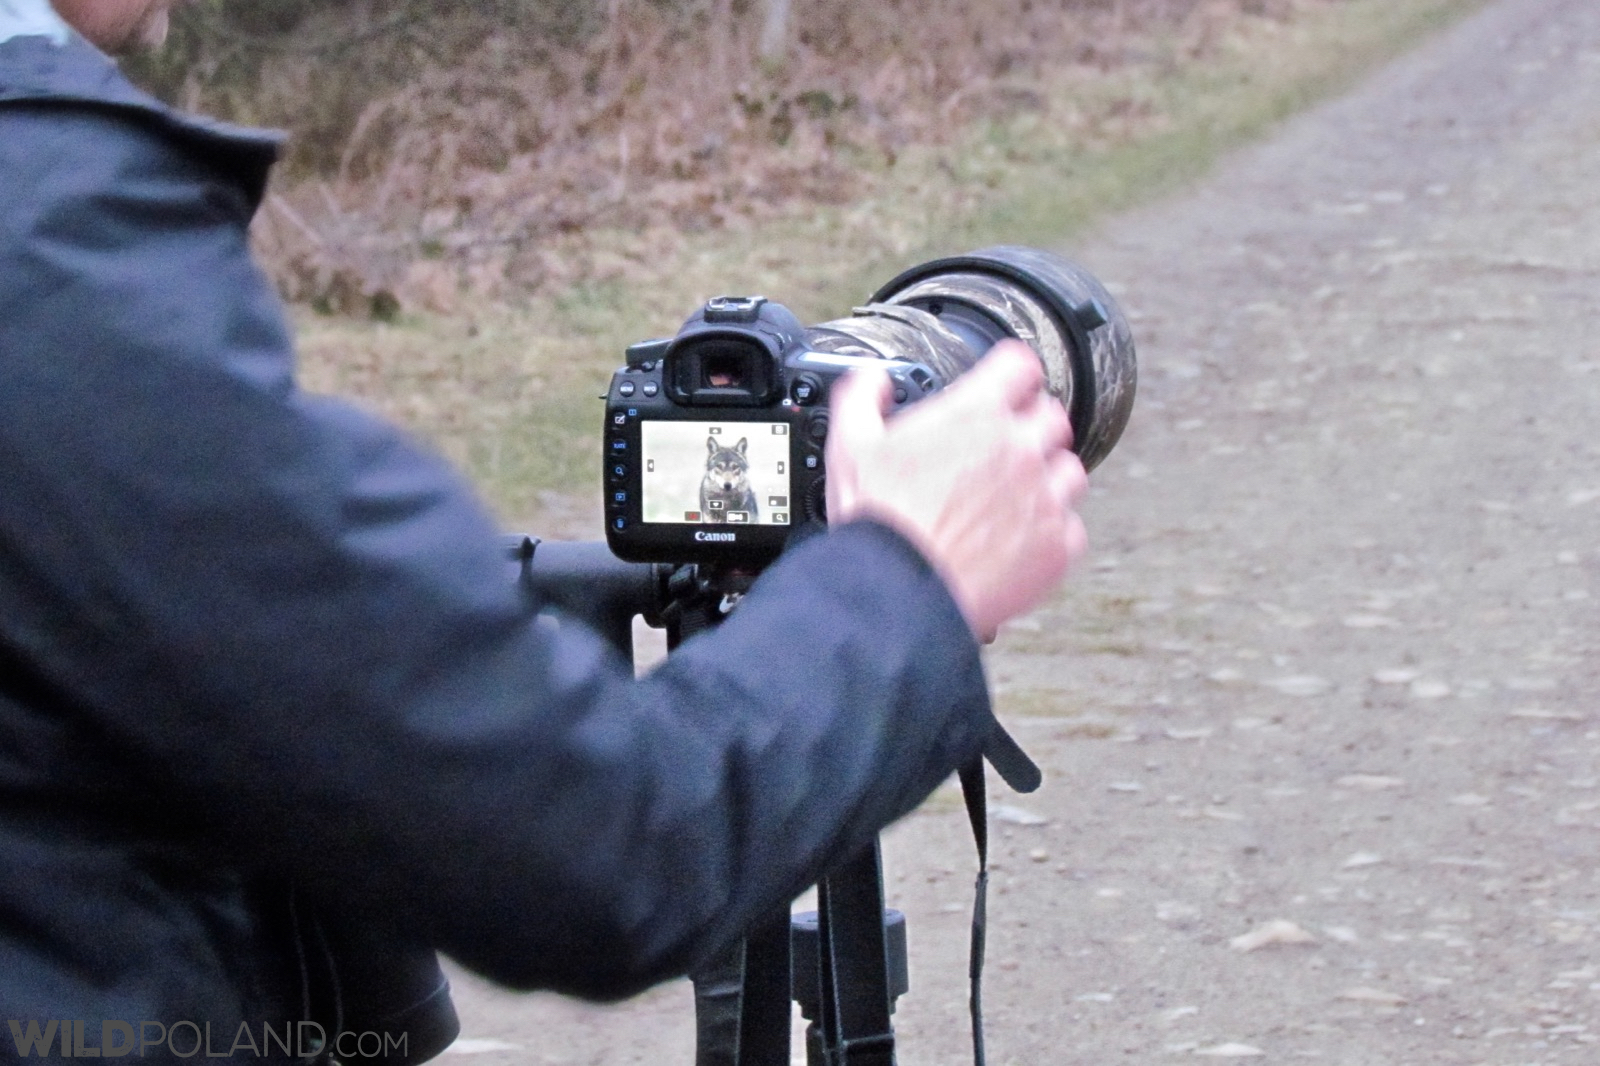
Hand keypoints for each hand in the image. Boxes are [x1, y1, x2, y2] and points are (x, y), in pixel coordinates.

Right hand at [826, 340, 1088, 640]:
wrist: (899, 595)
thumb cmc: (879, 524)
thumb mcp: (851, 444)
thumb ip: (863, 396)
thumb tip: (873, 380)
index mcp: (976, 415)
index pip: (1021, 366)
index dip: (1013, 375)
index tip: (1007, 388)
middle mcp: (1019, 450)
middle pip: (1052, 417)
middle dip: (1030, 428)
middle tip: (1002, 452)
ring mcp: (1045, 498)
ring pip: (1069, 471)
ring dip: (1047, 478)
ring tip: (1013, 500)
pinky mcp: (1057, 545)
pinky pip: (1072, 527)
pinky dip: (1051, 532)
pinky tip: (1020, 540)